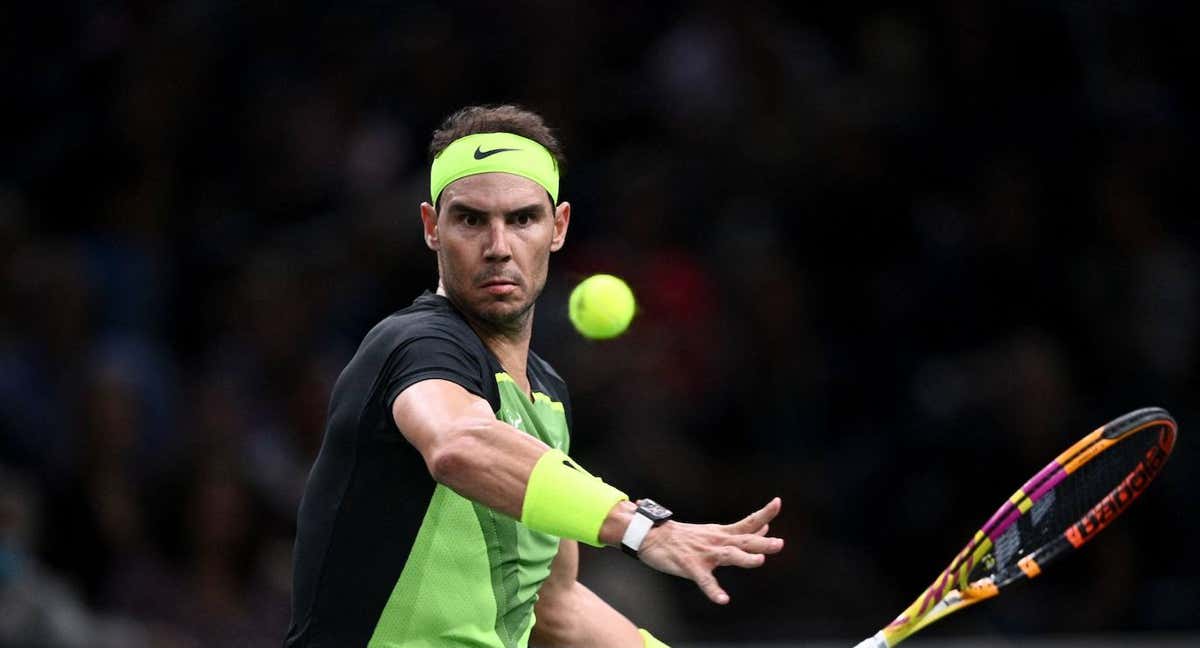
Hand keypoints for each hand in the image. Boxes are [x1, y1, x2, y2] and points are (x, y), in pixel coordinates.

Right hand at [635, 497, 783, 603]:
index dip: (764, 514)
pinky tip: (723, 599)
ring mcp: (704, 553)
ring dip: (744, 558)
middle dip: (762, 543)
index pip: (747, 523)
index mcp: (722, 533)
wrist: (651, 535)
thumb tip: (764, 528)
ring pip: (728, 556)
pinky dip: (714, 590)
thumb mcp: (714, 531)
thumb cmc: (683, 536)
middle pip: (743, 541)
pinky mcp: (691, 566)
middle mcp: (716, 541)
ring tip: (758, 561)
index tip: (777, 503)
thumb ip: (739, 533)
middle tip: (779, 543)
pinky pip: (704, 580)